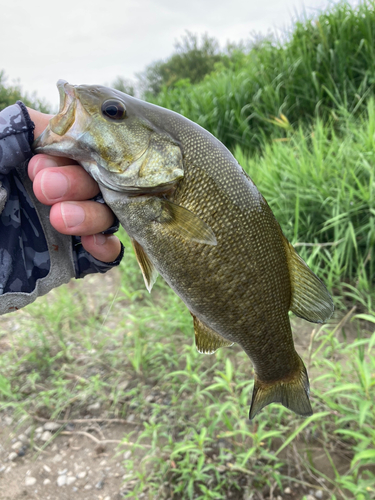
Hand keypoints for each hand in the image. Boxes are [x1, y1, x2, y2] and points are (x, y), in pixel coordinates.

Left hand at [27, 109, 121, 262]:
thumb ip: (9, 137)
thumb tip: (43, 125)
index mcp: (27, 157)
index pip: (73, 141)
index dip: (69, 149)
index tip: (35, 164)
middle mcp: (53, 186)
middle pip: (94, 175)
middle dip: (76, 181)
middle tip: (43, 191)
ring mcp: (65, 220)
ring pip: (104, 210)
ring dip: (91, 214)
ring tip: (61, 220)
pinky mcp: (70, 257)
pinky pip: (105, 250)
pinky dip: (105, 246)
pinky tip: (92, 245)